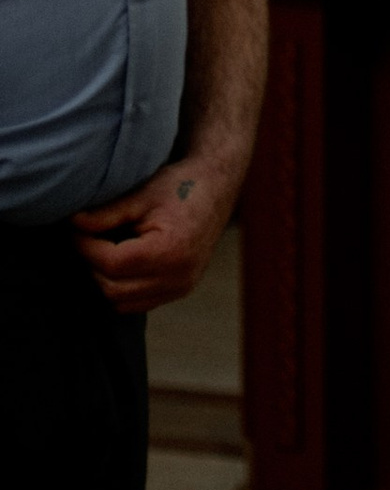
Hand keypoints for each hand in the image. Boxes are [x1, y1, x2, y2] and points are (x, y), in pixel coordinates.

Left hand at [73, 154, 242, 315]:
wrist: (216, 189)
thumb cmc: (180, 186)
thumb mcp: (142, 194)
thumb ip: (106, 214)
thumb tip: (72, 223)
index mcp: (169, 251)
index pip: (111, 263)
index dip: (85, 248)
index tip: (75, 232)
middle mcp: (178, 276)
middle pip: (112, 288)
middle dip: (92, 265)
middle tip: (84, 241)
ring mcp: (181, 287)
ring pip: (122, 302)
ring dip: (105, 281)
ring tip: (102, 251)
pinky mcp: (181, 290)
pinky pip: (139, 302)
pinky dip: (122, 289)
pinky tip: (119, 263)